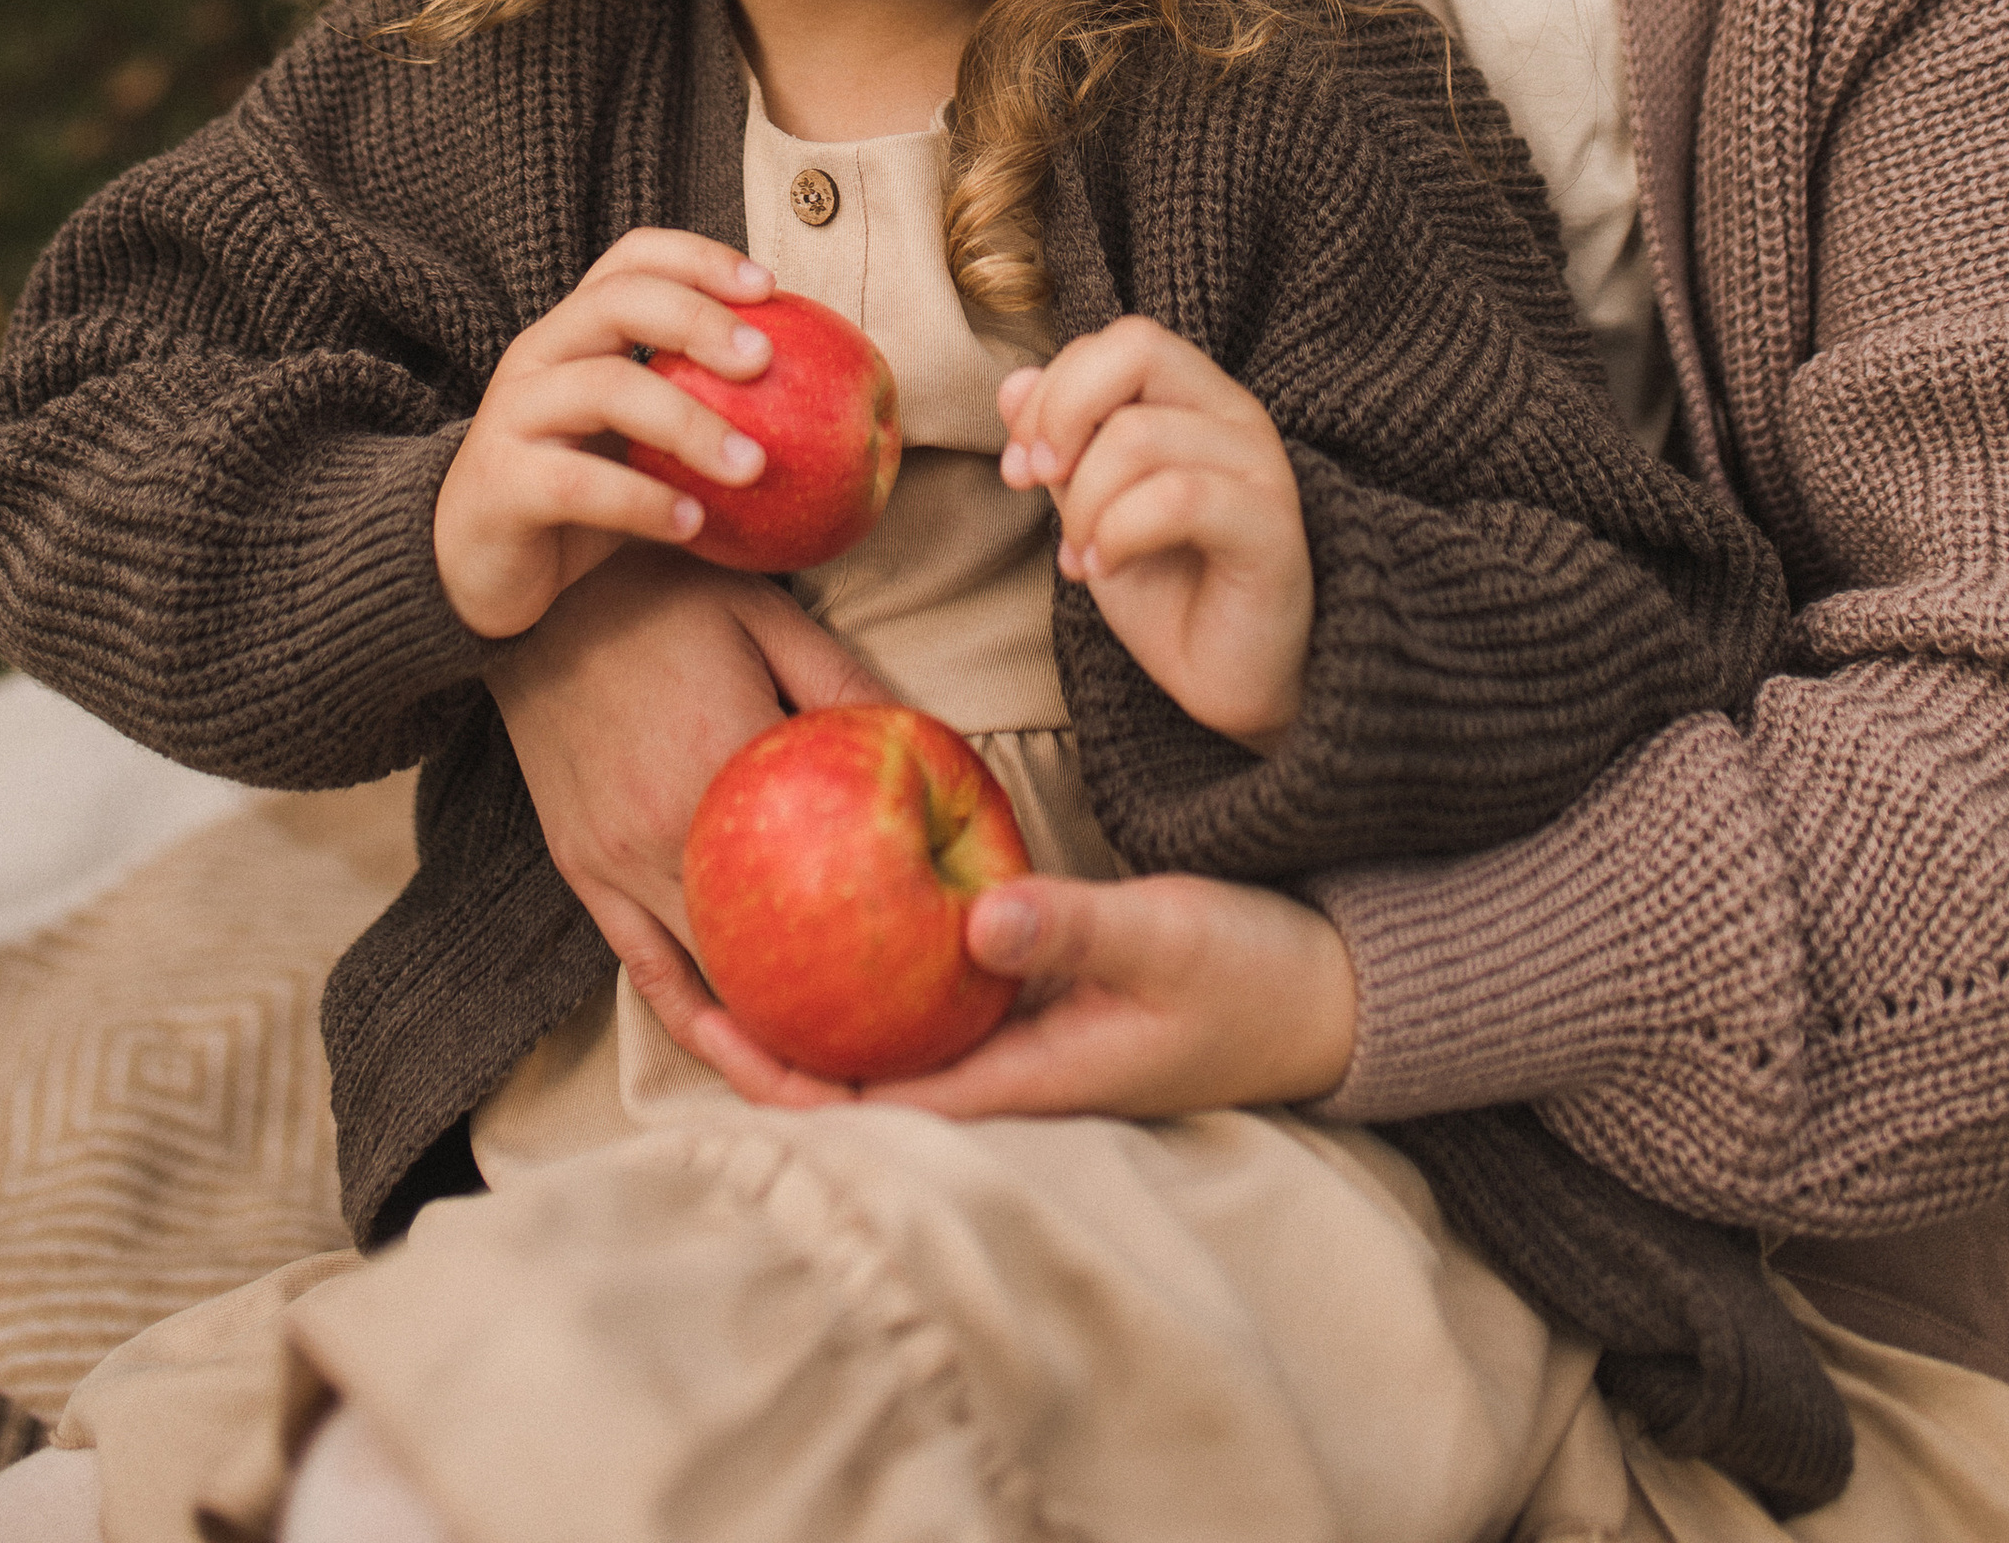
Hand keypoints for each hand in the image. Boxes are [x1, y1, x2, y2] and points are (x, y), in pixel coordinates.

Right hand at [434, 229, 780, 641]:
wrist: (471, 566)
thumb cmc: (578, 494)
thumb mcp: (639, 440)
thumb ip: (701, 410)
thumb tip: (819, 401)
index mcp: (576, 330)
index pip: (632, 257)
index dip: (700, 257)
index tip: (769, 288)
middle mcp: (540, 355)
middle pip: (619, 301)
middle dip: (699, 321)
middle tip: (767, 363)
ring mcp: (513, 415)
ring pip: (604, 388)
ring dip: (690, 423)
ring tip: (753, 467)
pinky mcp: (499, 484)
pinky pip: (578, 483)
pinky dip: (643, 501)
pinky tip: (694, 525)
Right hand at [486, 544, 889, 1027]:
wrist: (536, 591)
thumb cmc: (663, 594)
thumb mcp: (771, 617)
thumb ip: (848, 686)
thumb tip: (934, 740)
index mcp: (721, 771)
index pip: (810, 890)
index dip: (870, 956)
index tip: (927, 1001)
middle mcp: (661, 838)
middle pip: (748, 973)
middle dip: (816, 1039)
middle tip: (887, 1075)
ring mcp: (613, 863)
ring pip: (695, 990)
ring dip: (757, 1046)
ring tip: (822, 1087)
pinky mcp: (581, 870)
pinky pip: (641, 967)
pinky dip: (690, 1016)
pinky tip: (738, 1045)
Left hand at [692, 871, 1358, 1119]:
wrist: (1326, 993)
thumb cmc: (1250, 970)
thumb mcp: (1163, 935)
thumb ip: (1071, 926)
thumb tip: (974, 920)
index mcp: (1029, 1078)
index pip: (879, 1098)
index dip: (786, 1075)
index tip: (710, 1022)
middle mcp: (1011, 1072)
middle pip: (863, 1077)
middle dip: (770, 1044)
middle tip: (681, 979)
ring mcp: (1024, 1043)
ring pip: (892, 1038)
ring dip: (815, 1006)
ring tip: (730, 943)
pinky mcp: (1039, 1005)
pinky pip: (936, 999)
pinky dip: (877, 965)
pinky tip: (839, 908)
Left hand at [998, 319, 1310, 744]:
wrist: (1231, 683)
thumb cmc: (1169, 591)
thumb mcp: (1093, 509)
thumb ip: (1061, 445)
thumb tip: (1011, 384)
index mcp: (1196, 399)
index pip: (1117, 342)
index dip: (1051, 391)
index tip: (1019, 466)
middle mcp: (1235, 415)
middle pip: (1137, 347)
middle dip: (1063, 413)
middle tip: (1039, 482)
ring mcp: (1260, 467)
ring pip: (1140, 436)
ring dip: (1083, 503)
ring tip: (1079, 556)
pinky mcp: (1272, 528)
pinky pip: (1178, 497)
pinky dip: (1119, 532)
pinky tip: (1105, 567)